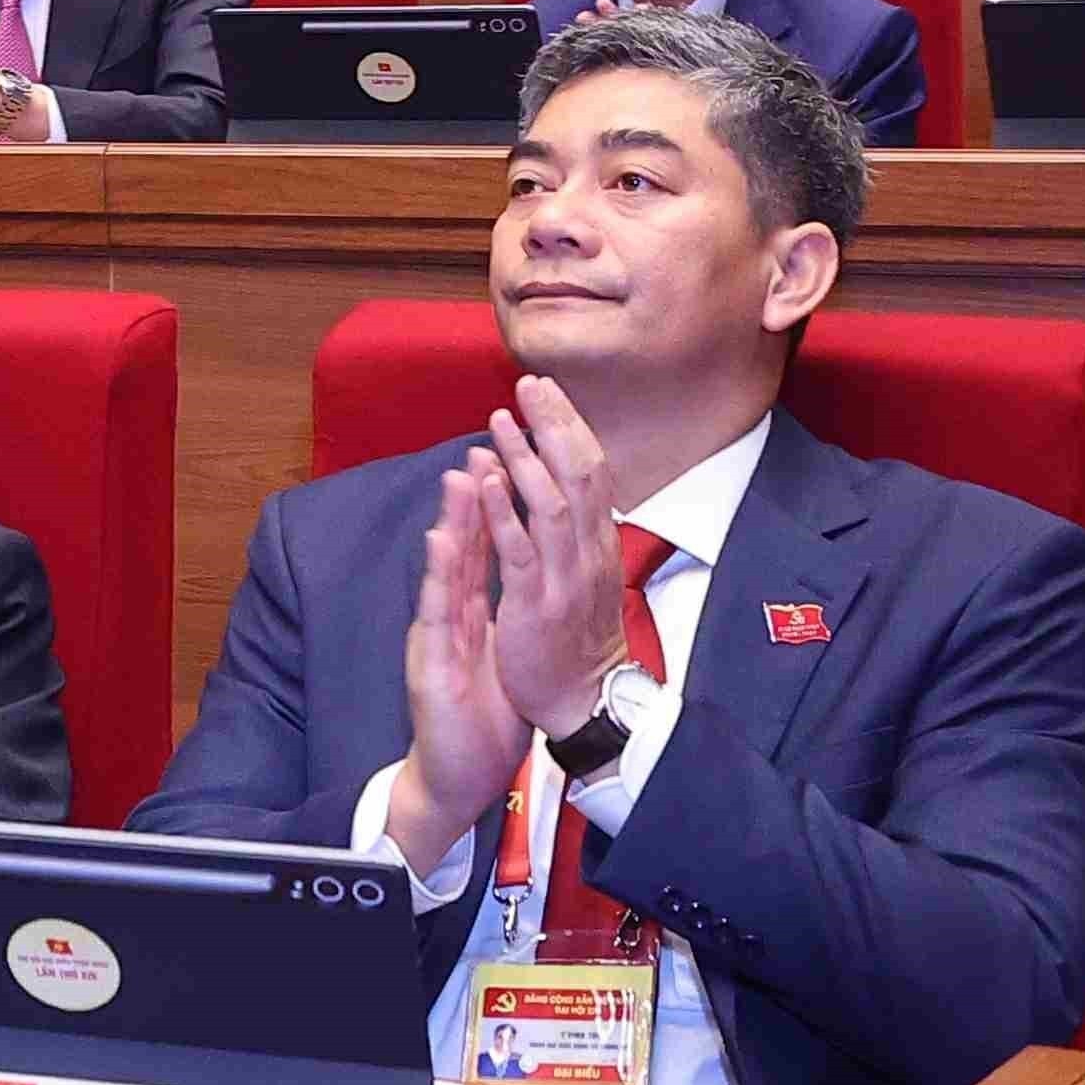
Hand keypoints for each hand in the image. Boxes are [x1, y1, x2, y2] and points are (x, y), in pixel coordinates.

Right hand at [383, 459, 534, 874]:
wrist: (454, 773)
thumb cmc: (477, 716)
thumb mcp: (493, 655)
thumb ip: (494, 614)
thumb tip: (512, 579)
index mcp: (469, 614)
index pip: (484, 552)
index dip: (494, 508)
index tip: (506, 461)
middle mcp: (449, 617)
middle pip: (462, 549)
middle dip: (472, 497)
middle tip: (483, 445)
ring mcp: (436, 637)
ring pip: (445, 570)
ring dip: (452, 520)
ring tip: (460, 475)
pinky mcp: (429, 663)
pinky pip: (437, 613)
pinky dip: (438, 574)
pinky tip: (438, 542)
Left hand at [470, 377, 634, 743]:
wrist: (583, 699)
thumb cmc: (577, 635)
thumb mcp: (588, 575)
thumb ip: (579, 531)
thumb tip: (568, 486)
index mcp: (599, 545)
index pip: (592, 473)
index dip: (570, 429)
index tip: (549, 392)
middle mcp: (588, 555)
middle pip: (578, 477)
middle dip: (554, 428)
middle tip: (530, 385)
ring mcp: (564, 579)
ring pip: (550, 507)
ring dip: (525, 460)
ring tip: (502, 421)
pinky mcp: (534, 604)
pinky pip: (520, 552)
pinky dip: (503, 513)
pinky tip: (486, 481)